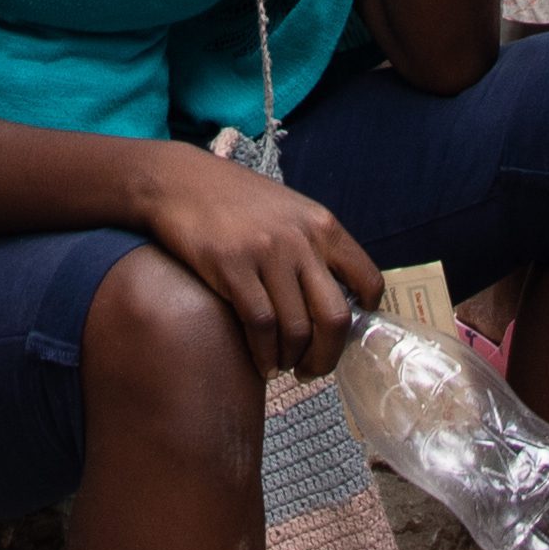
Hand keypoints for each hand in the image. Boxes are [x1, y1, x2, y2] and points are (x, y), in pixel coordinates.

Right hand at [125, 142, 384, 379]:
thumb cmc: (236, 201)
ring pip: (296, 329)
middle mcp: (301, 238)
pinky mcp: (231, 266)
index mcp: (323, 224)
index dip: (364, 317)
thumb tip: (336, 297)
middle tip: (312, 369)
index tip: (346, 336)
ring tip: (281, 365)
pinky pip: (260, 326)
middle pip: (335, 317)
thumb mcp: (289, 211)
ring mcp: (267, 252)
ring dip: (292, 359)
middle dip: (327, 355)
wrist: (179, 180)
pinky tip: (261, 362)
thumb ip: (314, 246)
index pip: (368, 280)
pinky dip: (264, 354)